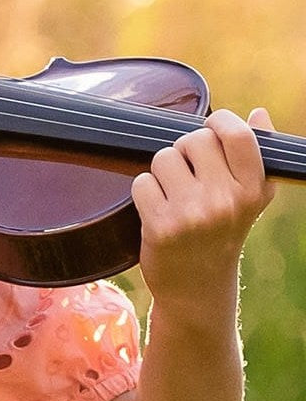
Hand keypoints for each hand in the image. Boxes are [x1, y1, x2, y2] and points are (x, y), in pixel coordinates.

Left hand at [132, 107, 274, 312]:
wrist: (198, 287)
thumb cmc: (223, 234)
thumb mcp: (250, 199)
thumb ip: (255, 156)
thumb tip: (259, 113)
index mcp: (251, 189)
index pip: (238, 135)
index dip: (219, 122)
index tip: (211, 129)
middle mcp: (225, 200)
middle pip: (193, 140)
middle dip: (185, 151)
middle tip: (189, 175)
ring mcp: (192, 214)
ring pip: (163, 158)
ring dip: (162, 172)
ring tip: (174, 195)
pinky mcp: (161, 226)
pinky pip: (142, 182)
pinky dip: (144, 192)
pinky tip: (157, 210)